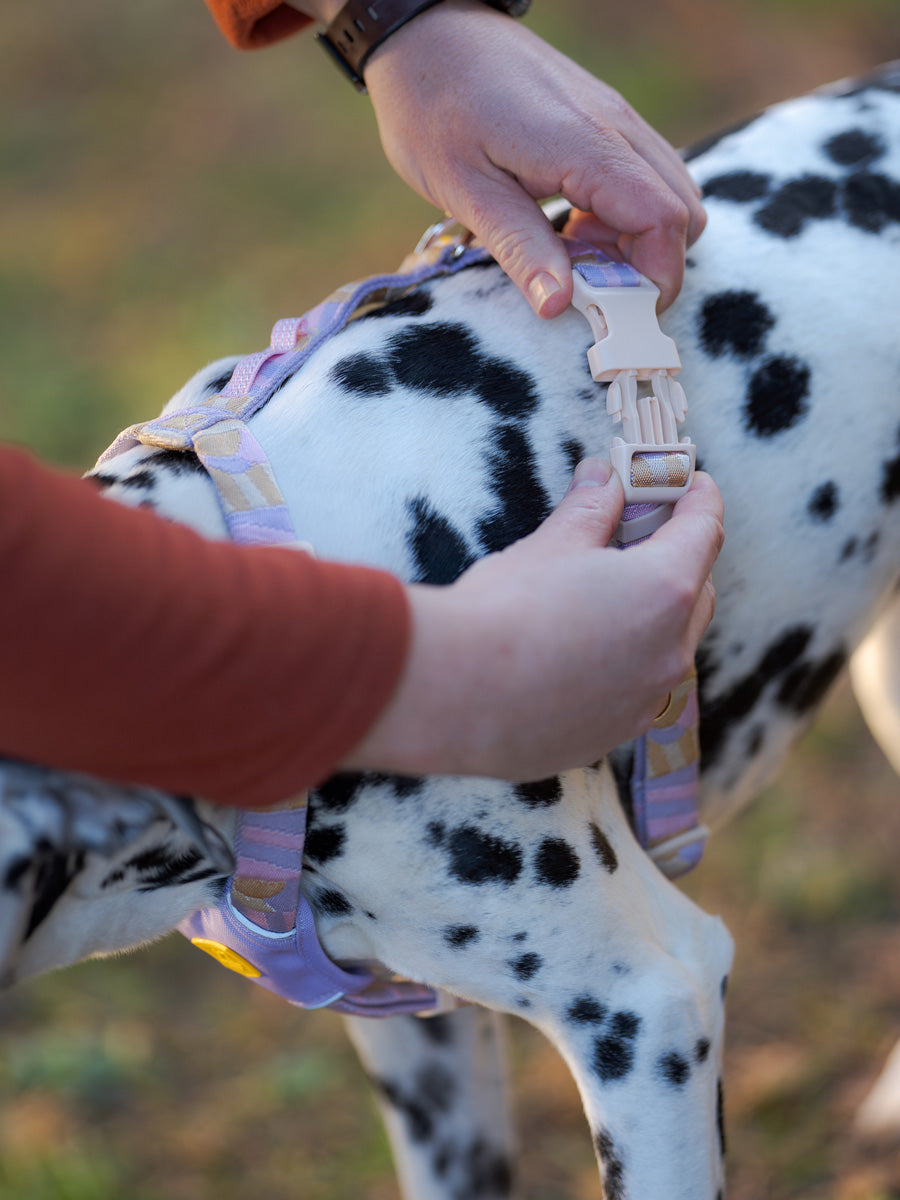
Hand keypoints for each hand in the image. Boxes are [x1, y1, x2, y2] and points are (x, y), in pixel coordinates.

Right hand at [344, 460, 722, 780]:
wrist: (454, 694)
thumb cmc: (504, 610)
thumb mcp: (552, 544)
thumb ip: (590, 509)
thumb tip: (604, 477)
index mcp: (665, 590)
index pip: (705, 529)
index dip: (699, 498)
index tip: (688, 482)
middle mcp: (671, 650)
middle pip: (697, 592)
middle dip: (678, 560)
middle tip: (640, 536)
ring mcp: (646, 700)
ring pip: (670, 647)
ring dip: (653, 618)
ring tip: (608, 599)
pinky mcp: (615, 734)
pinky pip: (637, 690)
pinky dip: (625, 664)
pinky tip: (581, 654)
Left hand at [363, 0, 705, 315]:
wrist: (428, 31)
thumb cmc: (435, 108)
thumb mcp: (466, 190)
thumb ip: (521, 248)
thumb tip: (560, 307)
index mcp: (586, 146)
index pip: (664, 221)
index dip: (653, 279)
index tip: (615, 316)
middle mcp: (617, 128)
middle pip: (683, 213)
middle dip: (650, 267)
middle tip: (592, 292)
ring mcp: (616, 120)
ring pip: (671, 196)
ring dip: (638, 243)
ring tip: (575, 258)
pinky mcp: (605, 121)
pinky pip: (646, 178)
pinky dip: (626, 217)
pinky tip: (573, 227)